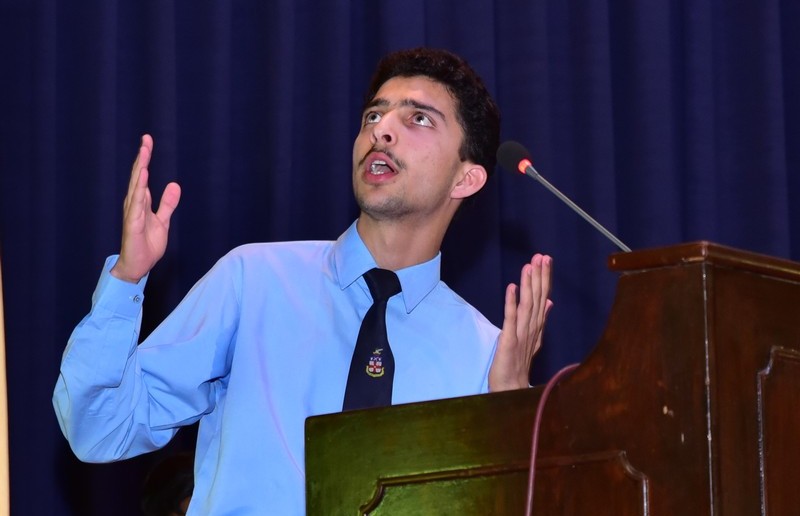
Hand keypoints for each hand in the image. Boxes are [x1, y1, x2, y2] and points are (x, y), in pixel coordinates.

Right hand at [110, 135, 180, 282]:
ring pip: (136, 187)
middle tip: (146, 139)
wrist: (138, 266)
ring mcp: (132, 213)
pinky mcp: (132, 224)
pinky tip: (143, 179)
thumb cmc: (146, 243)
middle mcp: (134, 204)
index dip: (145, 159)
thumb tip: (174, 185)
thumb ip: (167, 204)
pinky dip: (139, 191)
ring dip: (140, 169)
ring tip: (144, 153)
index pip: (143, 176)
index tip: (148, 141)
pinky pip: (136, 205)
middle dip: (142, 157)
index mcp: (141, 202)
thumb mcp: (162, 221)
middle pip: (138, 176)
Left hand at [489, 254, 552, 390]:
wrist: (512, 388)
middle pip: (538, 298)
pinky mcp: (510, 340)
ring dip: (529, 285)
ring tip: (530, 266)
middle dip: (540, 276)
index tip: (546, 260)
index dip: (544, 278)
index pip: (542, 298)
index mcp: (537, 326)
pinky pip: (511, 319)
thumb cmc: (519, 363)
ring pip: (527, 305)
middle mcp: (532, 328)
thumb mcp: (532, 338)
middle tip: (542, 256)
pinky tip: (512, 287)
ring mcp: (522, 334)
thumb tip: (549, 302)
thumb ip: (540, 319)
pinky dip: (511, 303)